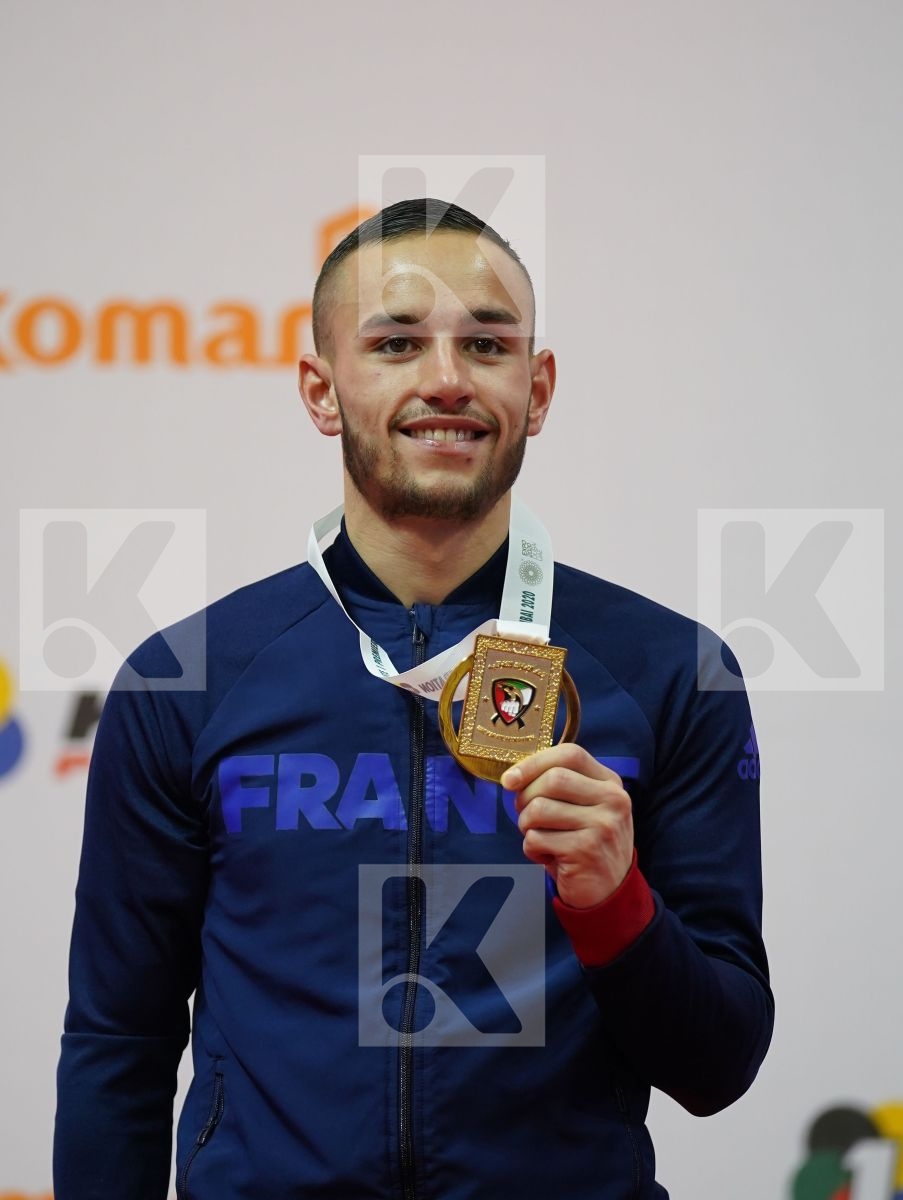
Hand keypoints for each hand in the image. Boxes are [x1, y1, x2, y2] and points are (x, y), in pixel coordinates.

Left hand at [501, 743, 633, 909]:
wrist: (610, 894)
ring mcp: (602, 825)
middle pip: (552, 779)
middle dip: (526, 798)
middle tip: (526, 817)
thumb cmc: (585, 844)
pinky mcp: (586, 850)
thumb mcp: (584, 809)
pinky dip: (531, 849)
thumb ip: (560, 786)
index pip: (570, 754)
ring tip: (540, 838)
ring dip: (526, 826)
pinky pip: (536, 838)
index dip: (535, 762)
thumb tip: (513, 776)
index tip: (510, 779)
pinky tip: (547, 857)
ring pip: (539, 809)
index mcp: (610, 783)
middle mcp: (612, 800)